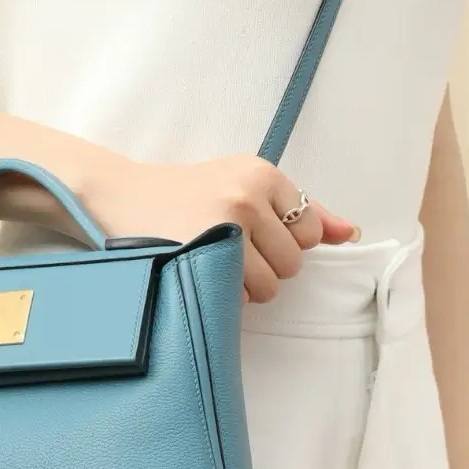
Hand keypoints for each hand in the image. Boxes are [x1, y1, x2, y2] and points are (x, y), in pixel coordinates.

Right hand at [83, 154, 359, 303]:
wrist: (118, 196)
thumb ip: (303, 209)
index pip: (309, 231)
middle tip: (226, 248)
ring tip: (214, 262)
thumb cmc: (185, 193)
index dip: (281, 241)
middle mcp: (247, 195)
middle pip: (292, 263)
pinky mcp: (201, 255)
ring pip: (269, 286)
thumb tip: (351, 234)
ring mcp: (223, 226)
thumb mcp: (243, 184)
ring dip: (244, 285)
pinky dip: (224, 295)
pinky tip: (201, 272)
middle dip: (264, 266)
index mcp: (262, 173)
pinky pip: (239, 296)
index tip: (248, 231)